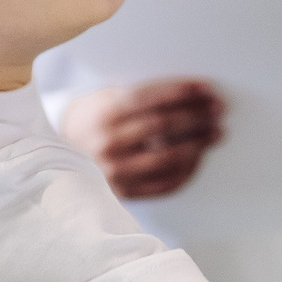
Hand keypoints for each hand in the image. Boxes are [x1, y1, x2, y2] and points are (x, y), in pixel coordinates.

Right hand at [59, 79, 225, 199]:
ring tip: (216, 134)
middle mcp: (108, 143)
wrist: (61, 153)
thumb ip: (141, 96)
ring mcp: (115, 172)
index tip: (208, 89)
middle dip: (197, 116)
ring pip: (168, 157)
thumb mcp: (108, 98)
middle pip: (163, 127)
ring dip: (198, 144)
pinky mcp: (123, 193)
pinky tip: (199, 158)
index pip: (151, 98)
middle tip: (219, 110)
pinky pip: (164, 184)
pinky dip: (187, 170)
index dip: (182, 92)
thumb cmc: (95, 119)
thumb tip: (190, 94)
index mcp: (104, 113)